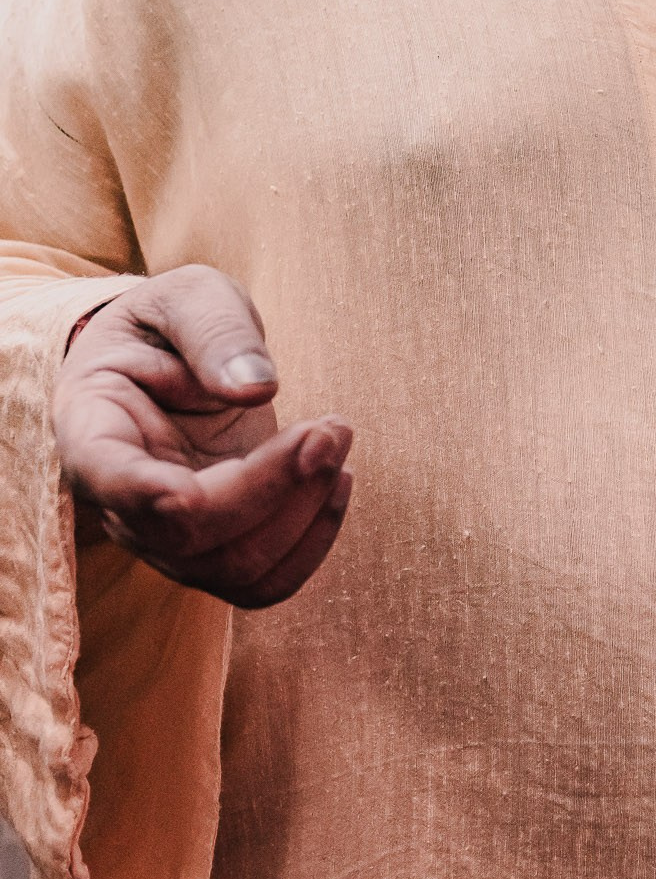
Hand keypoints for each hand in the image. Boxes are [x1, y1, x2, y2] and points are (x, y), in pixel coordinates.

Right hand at [54, 267, 352, 609]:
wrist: (171, 357)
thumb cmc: (169, 324)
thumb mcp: (188, 296)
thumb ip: (214, 331)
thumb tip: (257, 388)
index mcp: (93, 429)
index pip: (114, 483)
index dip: (161, 495)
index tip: (225, 469)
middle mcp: (123, 499)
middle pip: (192, 534)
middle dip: (275, 486)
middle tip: (333, 425)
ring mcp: (168, 533)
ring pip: (235, 569)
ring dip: (305, 514)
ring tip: (337, 438)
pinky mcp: (216, 544)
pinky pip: (261, 581)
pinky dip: (313, 541)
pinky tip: (338, 480)